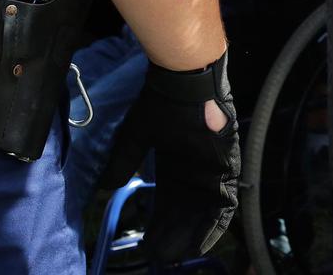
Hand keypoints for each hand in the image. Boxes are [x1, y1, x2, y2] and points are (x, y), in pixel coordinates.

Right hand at [98, 51, 239, 261]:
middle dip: (175, 234)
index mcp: (177, 162)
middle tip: (162, 255)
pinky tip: (203, 240)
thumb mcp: (138, 136)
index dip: (161, 222)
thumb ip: (124, 161)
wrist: (185, 78)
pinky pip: (224, 199)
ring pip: (206, 209)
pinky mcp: (226, 163)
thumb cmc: (163, 100)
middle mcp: (197, 168)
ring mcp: (213, 166)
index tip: (149, 243)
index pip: (170, 200)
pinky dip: (214, 221)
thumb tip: (106, 185)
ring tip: (178, 254)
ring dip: (193, 233)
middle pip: (187, 209)